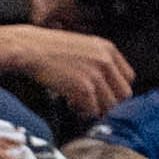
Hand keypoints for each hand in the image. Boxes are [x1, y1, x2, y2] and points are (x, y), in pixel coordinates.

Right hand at [0, 22, 135, 118]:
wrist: (29, 48)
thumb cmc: (50, 49)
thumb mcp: (82, 47)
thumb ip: (98, 62)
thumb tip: (107, 87)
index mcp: (108, 49)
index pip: (129, 77)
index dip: (116, 89)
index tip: (104, 95)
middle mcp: (106, 60)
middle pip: (123, 94)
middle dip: (108, 102)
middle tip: (91, 103)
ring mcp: (96, 74)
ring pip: (109, 105)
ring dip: (94, 109)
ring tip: (78, 103)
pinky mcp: (83, 87)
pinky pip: (92, 109)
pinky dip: (83, 112)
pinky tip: (70, 103)